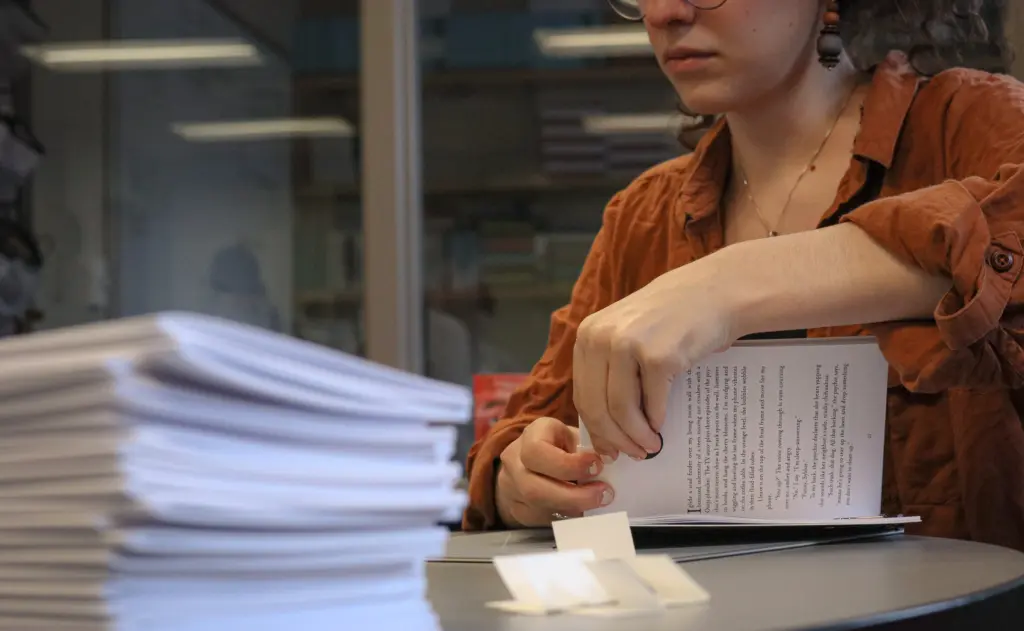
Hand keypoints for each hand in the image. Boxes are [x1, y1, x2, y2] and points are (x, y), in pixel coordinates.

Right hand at [495, 417, 613, 526]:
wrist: (537, 459)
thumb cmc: (564, 446)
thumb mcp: (575, 438)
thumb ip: (589, 449)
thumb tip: (610, 463)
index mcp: (532, 434)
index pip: (537, 451)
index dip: (568, 464)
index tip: (597, 467)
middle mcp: (514, 460)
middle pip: (533, 487)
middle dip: (573, 495)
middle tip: (604, 494)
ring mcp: (511, 486)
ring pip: (536, 507)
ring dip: (572, 508)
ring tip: (597, 503)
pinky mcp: (518, 508)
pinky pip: (541, 519)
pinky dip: (566, 517)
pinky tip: (583, 511)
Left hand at [573, 261, 737, 460]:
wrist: (715, 291)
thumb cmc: (673, 317)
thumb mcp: (626, 331)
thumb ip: (610, 368)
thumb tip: (606, 426)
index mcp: (588, 334)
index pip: (583, 394)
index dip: (596, 428)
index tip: (609, 447)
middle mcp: (601, 337)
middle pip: (597, 407)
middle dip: (615, 438)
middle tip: (632, 454)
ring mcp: (627, 345)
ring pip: (621, 411)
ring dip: (636, 437)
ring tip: (650, 447)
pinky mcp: (657, 356)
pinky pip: (651, 404)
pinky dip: (657, 422)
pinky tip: (663, 428)